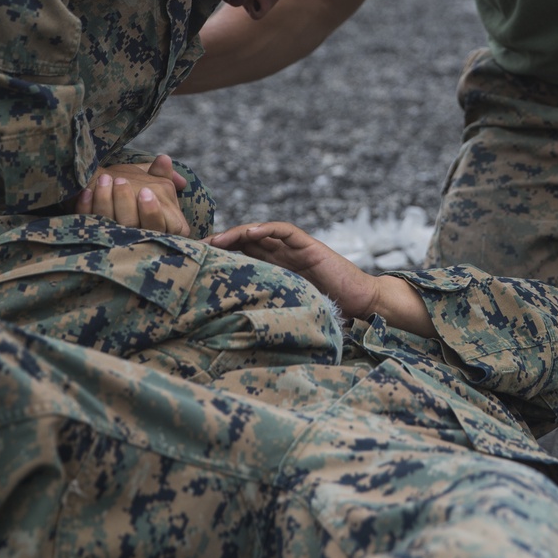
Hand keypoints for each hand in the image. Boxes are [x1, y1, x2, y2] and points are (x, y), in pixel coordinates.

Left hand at [75, 153, 190, 235]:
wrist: (107, 196)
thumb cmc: (139, 194)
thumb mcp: (154, 185)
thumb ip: (162, 175)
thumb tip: (164, 159)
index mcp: (159, 227)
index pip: (158, 225)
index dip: (152, 212)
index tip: (145, 191)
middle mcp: (137, 238)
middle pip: (133, 226)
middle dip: (126, 203)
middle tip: (121, 181)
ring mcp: (114, 240)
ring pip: (110, 227)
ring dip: (105, 202)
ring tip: (104, 179)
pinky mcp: (92, 237)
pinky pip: (88, 226)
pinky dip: (86, 208)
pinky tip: (86, 192)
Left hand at [209, 219, 433, 336]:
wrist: (362, 304)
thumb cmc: (328, 310)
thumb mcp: (288, 308)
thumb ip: (267, 308)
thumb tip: (232, 330)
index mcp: (274, 268)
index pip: (241, 254)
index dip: (220, 255)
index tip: (196, 261)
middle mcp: (281, 254)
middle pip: (245, 240)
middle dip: (220, 241)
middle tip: (196, 247)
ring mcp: (295, 248)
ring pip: (261, 232)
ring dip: (238, 232)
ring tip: (217, 238)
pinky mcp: (310, 246)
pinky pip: (285, 231)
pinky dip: (268, 228)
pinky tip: (250, 232)